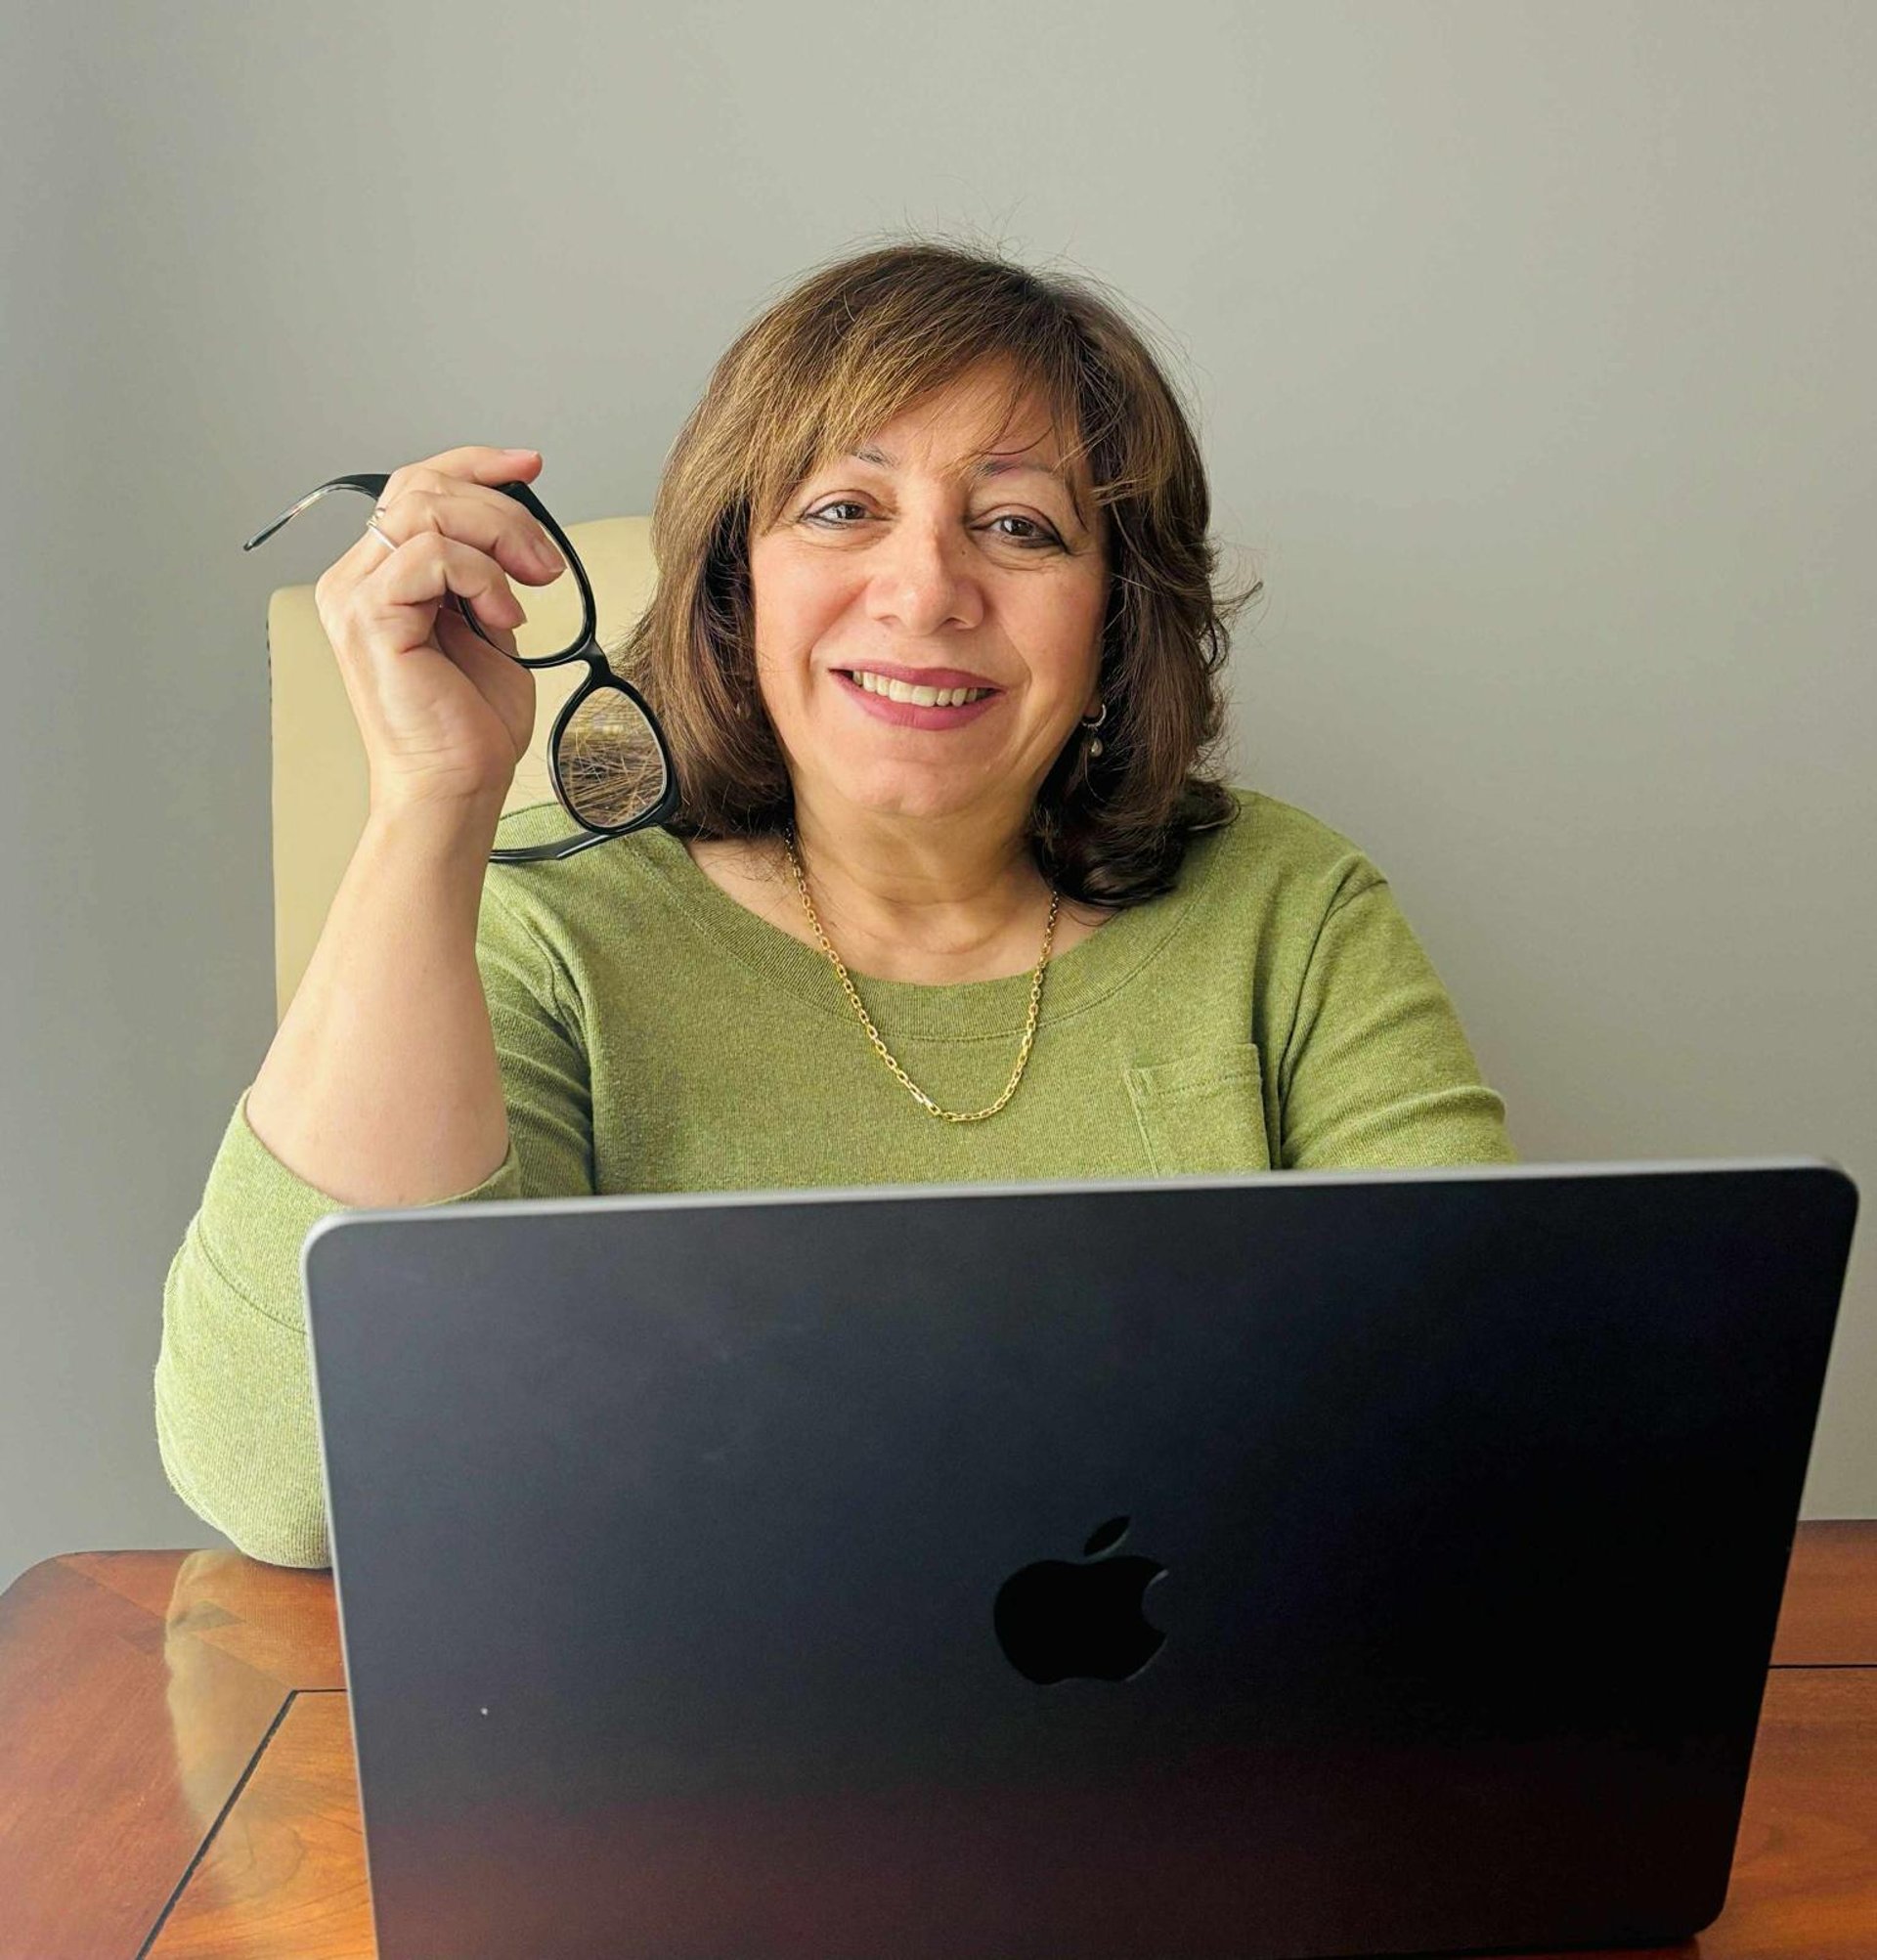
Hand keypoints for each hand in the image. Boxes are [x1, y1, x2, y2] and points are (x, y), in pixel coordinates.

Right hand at [309, 445, 566, 817]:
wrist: (457, 787)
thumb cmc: (471, 723)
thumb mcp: (488, 624)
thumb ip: (485, 570)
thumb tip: (515, 521)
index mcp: (379, 576)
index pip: (415, 487)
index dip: (475, 465)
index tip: (530, 467)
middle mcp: (354, 579)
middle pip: (423, 486)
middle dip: (501, 508)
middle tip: (545, 562)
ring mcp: (354, 596)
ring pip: (428, 509)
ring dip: (500, 537)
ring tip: (532, 587)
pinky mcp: (369, 618)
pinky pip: (432, 554)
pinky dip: (483, 576)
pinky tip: (505, 619)